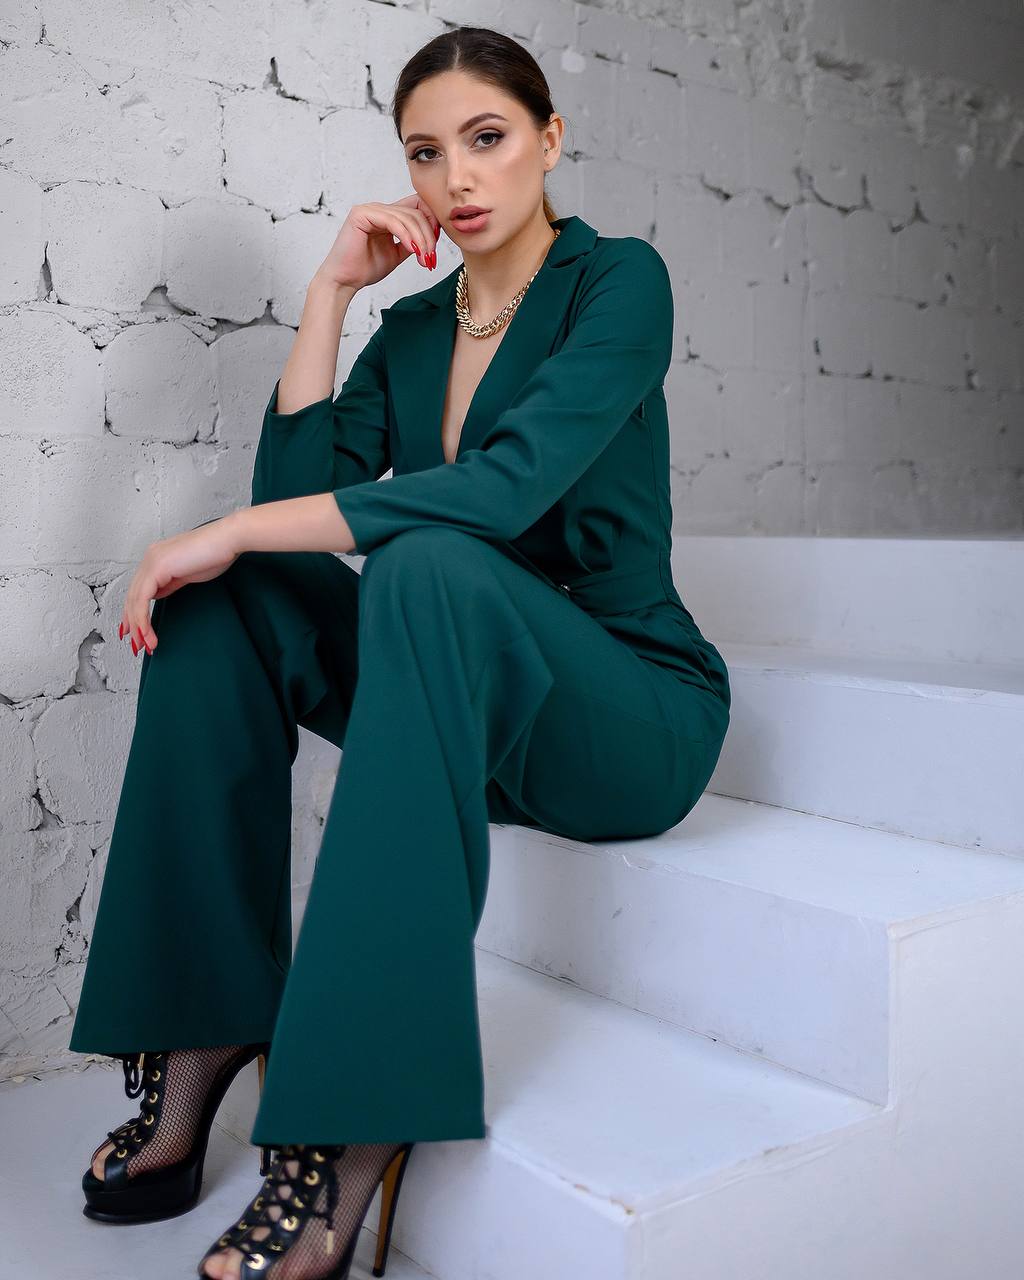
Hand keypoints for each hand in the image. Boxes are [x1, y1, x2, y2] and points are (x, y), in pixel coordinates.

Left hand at [118, 515, 241, 656]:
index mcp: (156, 557)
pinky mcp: (157, 568)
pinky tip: (148, 634)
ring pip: (134, 600)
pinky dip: (143, 619)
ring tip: (145, 645)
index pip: (138, 589)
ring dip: (138, 627)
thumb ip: (170, 583)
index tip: (136, 631)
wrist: (227, 540)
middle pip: (132, 596)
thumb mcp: (188, 574)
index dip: (134, 612)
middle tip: (137, 644)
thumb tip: (158, 594)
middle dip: (132, 623)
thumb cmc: (216, 554)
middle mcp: (150, 557)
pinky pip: (142, 599)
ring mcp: (151, 561)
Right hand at [315, 195, 442, 291]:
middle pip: (416, 211)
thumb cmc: (366, 269)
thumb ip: (412, 242)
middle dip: (428, 236)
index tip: (435, 246)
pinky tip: (412, 251)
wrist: (345, 280)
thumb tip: (432, 237)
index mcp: (387, 215)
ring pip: (407, 217)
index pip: (417, 206)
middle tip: (431, 258)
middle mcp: (378, 208)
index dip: (431, 222)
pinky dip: (406, 236)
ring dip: (420, 239)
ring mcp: (370, 209)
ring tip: (424, 258)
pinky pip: (392, 221)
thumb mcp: (397, 254)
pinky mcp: (362, 214)